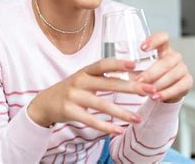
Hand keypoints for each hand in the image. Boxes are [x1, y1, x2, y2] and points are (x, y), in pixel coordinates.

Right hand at [27, 59, 155, 133]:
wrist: (45, 103)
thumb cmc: (71, 89)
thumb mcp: (84, 78)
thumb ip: (103, 76)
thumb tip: (132, 74)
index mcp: (85, 71)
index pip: (103, 64)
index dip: (119, 63)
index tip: (135, 64)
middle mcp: (80, 81)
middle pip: (109, 84)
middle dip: (131, 88)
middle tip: (150, 91)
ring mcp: (74, 96)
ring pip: (102, 105)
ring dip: (122, 113)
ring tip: (138, 118)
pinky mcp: (69, 111)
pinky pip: (91, 120)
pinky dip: (106, 127)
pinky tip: (119, 130)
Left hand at [135, 32, 192, 102]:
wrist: (163, 91)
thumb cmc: (150, 77)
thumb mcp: (140, 69)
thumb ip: (134, 68)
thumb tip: (122, 69)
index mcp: (163, 49)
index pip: (163, 38)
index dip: (154, 41)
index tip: (142, 48)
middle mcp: (174, 56)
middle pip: (167, 60)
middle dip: (151, 72)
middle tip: (139, 80)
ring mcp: (182, 68)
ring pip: (173, 74)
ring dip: (159, 84)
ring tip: (148, 92)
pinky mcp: (187, 81)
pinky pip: (179, 86)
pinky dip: (167, 93)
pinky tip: (157, 97)